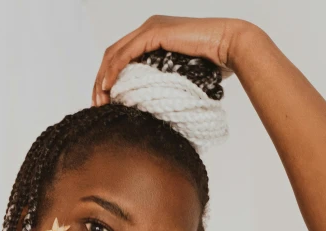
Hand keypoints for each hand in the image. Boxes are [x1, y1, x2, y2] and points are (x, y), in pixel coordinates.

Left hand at [92, 15, 252, 105]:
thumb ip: (162, 84)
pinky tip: (108, 86)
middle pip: (112, 55)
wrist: (228, 46)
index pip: (119, 58)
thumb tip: (152, 108)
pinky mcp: (154, 33)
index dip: (106, 79)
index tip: (104, 103)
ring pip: (115, 54)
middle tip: (97, 105)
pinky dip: (114, 70)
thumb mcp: (179, 77)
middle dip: (99, 81)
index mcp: (151, 38)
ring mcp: (149, 29)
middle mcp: (147, 29)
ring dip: (102, 78)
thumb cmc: (213, 64)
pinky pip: (126, 53)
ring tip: (100, 101)